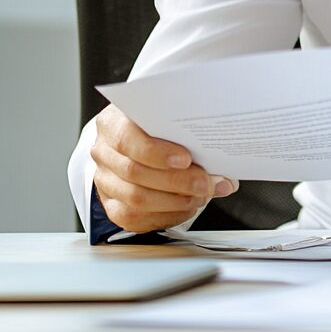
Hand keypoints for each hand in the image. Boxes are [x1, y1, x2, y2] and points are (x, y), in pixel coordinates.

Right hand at [91, 104, 237, 233]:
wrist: (133, 136)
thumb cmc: (155, 123)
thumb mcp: (166, 115)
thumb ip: (186, 130)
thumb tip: (224, 159)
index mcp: (113, 123)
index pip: (128, 139)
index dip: (157, 152)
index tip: (186, 159)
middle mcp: (103, 152)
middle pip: (135, 172)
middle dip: (176, 182)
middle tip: (206, 184)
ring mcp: (104, 180)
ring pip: (134, 199)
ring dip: (174, 201)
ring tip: (202, 195)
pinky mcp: (110, 204)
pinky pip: (133, 218)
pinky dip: (165, 216)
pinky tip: (187, 208)